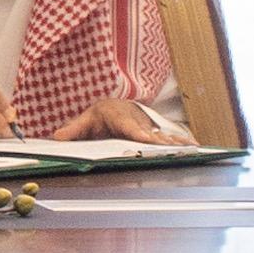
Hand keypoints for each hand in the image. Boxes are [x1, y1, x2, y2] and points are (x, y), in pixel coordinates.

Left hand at [61, 95, 194, 146]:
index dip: (139, 134)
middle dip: (164, 141)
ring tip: (193, 148)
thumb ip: (73, 130)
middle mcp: (138, 122)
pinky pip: (171, 137)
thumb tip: (56, 138)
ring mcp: (149, 126)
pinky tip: (196, 147)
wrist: (116, 104)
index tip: (148, 140)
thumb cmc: (100, 114)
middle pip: (152, 133)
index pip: (130, 128)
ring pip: (164, 135)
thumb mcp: (85, 119)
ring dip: (177, 142)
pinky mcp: (156, 132)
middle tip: (176, 148)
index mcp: (120, 118)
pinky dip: (184, 141)